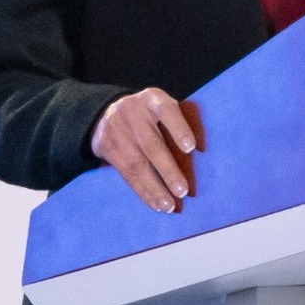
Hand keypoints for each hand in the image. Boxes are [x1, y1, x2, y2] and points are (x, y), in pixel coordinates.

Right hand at [90, 88, 198, 212]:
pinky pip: (126, 173)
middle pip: (151, 144)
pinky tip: (155, 204)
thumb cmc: (147, 116)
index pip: (167, 110)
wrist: (104, 113)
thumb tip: (199, 157)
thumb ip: (175, 126)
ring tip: (169, 206)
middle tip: (183, 191)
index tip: (192, 148)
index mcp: (152, 99)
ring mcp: (116, 128)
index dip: (179, 128)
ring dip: (155, 188)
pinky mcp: (105, 145)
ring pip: (137, 163)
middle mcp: (133, 111)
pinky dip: (143, 191)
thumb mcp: (158, 110)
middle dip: (168, 170)